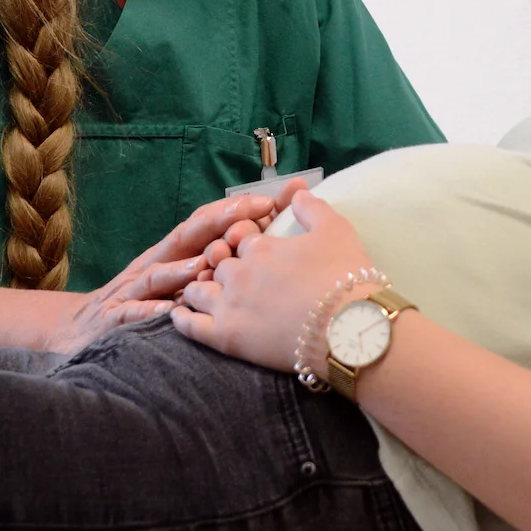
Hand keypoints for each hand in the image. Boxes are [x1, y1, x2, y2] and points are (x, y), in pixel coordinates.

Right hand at [43, 192, 281, 352]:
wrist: (76, 330)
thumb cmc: (138, 304)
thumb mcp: (173, 282)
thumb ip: (206, 265)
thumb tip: (255, 251)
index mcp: (170, 256)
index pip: (206, 226)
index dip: (236, 212)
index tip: (271, 201)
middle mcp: (151, 265)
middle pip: (186, 238)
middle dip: (219, 222)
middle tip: (252, 211)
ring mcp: (130, 290)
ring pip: (158, 274)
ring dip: (184, 266)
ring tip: (209, 261)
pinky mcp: (114, 318)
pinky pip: (132, 312)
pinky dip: (149, 309)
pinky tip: (167, 310)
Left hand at [171, 189, 375, 371]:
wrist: (349, 329)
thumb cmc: (345, 278)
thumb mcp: (336, 229)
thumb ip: (312, 207)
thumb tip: (297, 192)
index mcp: (261, 247)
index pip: (239, 237)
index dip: (245, 242)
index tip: (256, 251)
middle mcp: (239, 273)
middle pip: (217, 263)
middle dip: (224, 266)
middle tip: (240, 279)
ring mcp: (229, 305)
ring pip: (197, 290)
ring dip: (201, 288)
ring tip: (211, 296)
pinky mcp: (226, 338)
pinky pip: (188, 325)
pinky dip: (181, 318)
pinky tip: (181, 315)